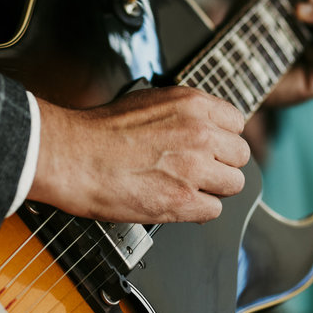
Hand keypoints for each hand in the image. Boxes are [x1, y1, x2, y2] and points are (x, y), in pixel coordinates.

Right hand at [29, 87, 249, 223]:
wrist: (72, 156)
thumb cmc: (99, 131)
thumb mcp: (149, 100)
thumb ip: (183, 113)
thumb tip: (203, 127)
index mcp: (193, 104)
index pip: (236, 123)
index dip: (223, 138)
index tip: (211, 147)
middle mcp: (200, 133)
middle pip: (240, 156)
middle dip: (221, 165)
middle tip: (198, 171)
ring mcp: (194, 168)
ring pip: (233, 184)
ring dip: (213, 189)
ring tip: (186, 188)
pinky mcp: (183, 200)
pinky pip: (214, 211)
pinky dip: (197, 211)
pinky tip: (175, 203)